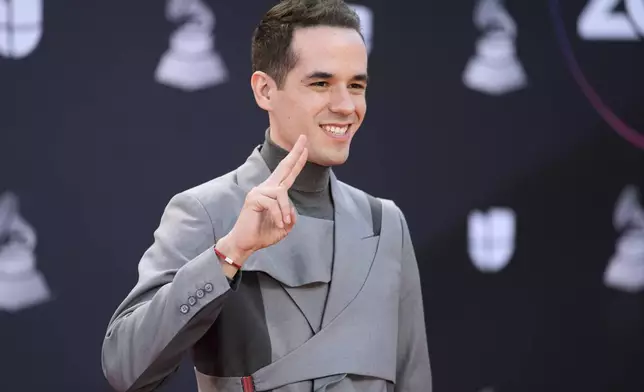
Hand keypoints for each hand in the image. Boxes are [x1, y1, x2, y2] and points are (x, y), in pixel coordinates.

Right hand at [223, 135, 307, 260]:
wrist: (246, 244)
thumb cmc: (263, 234)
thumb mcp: (285, 225)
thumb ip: (291, 214)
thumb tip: (291, 207)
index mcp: (274, 192)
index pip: (288, 173)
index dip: (297, 160)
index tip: (305, 147)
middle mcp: (266, 188)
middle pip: (284, 167)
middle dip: (295, 153)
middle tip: (304, 138)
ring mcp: (258, 191)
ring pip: (281, 194)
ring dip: (285, 210)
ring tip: (284, 223)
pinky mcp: (253, 198)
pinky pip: (273, 203)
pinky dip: (279, 215)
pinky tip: (278, 224)